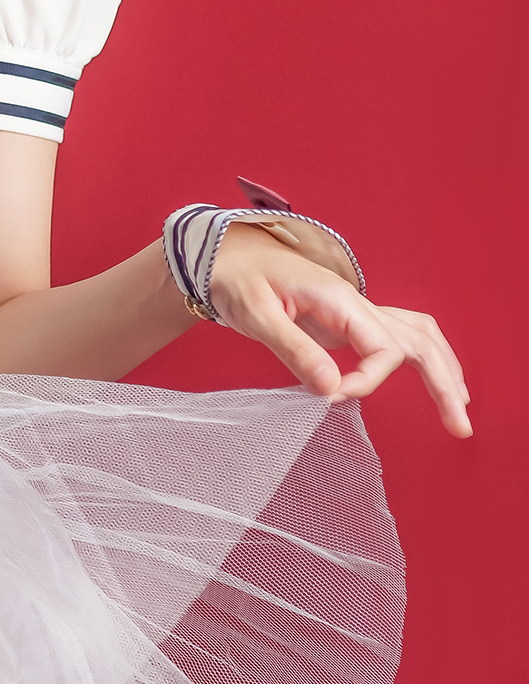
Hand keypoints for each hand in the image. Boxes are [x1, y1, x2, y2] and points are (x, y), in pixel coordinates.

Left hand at [207, 224, 470, 438]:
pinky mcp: (347, 322)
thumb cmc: (236, 279)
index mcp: (339, 299)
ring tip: (458, 409)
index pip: (383, 347)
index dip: (369, 379)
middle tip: (459, 426)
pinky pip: (397, 336)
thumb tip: (332, 389)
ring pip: (417, 335)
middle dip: (442, 381)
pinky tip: (432, 378)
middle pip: (418, 340)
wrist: (223, 257)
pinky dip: (422, 357)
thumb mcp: (256, 315)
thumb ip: (294, 350)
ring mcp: (355, 312)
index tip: (334, 396)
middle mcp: (356, 303)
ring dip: (442, 369)